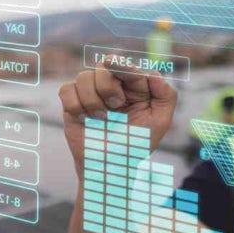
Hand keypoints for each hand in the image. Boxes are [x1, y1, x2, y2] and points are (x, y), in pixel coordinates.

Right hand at [58, 63, 177, 172]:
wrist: (111, 167)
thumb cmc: (137, 145)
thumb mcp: (160, 122)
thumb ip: (166, 95)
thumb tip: (152, 73)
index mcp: (134, 86)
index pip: (125, 65)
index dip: (121, 66)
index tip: (113, 66)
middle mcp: (112, 86)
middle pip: (103, 65)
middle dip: (108, 86)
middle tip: (116, 106)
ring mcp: (91, 93)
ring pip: (84, 77)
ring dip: (93, 100)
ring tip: (102, 118)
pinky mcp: (72, 104)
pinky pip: (67, 89)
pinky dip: (76, 106)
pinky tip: (86, 119)